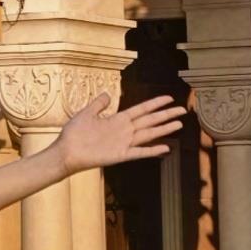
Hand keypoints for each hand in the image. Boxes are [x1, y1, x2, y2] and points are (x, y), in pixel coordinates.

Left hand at [55, 91, 185, 176]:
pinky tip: (165, 148)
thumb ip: (99, 104)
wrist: (67, 151)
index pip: (141, 109)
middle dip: (166, 115)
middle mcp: (124, 130)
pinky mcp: (120, 155)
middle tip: (183, 110)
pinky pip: (140, 152)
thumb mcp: (87, 113)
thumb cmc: (74, 133)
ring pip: (149, 134)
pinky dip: (152, 150)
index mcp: (118, 119)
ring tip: (179, 124)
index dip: (155, 104)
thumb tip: (109, 94)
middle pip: (150, 120)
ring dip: (164, 129)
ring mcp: (124, 143)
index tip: (169, 98)